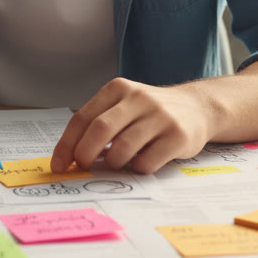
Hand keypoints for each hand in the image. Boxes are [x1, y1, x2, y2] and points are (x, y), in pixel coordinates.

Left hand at [50, 77, 212, 174]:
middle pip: (100, 129)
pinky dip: (137, 169)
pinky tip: (141, 162)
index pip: (83, 118)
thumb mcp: (124, 105)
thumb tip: (71, 157)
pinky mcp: (178, 136)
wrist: (198, 107)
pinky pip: (147, 161)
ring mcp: (160, 116)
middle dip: (84, 154)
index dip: (67, 144)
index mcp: (118, 89)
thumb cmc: (151, 113)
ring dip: (113, 163)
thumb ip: (100, 124)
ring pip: (123, 148)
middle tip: (82, 168)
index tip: (59, 165)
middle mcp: (138, 99)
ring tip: (117, 163)